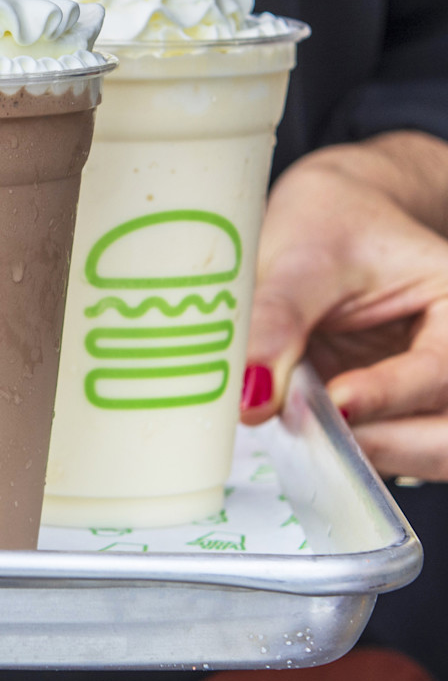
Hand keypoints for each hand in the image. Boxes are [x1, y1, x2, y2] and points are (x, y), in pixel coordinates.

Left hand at [242, 131, 447, 480]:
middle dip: (388, 444)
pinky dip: (353, 454)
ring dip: (369, 455)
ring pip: (428, 454)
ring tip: (306, 428)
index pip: (442, 370)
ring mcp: (431, 390)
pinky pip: (389, 451)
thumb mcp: (300, 259)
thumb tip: (252, 392)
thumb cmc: (328, 225)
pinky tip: (312, 434)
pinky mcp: (397, 412)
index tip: (337, 403)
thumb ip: (278, 321)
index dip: (390, 394)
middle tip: (316, 435)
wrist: (325, 224)